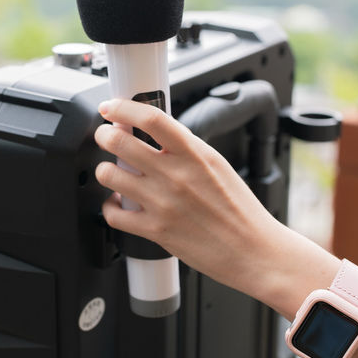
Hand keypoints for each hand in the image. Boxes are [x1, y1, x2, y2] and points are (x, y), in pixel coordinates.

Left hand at [93, 99, 281, 298]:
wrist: (253, 250)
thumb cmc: (240, 210)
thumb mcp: (217, 165)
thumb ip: (186, 148)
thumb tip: (157, 131)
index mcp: (194, 154)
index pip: (151, 118)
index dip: (122, 107)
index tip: (111, 107)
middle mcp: (175, 175)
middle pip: (119, 141)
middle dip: (104, 135)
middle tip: (105, 136)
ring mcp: (162, 203)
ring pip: (109, 175)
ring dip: (105, 170)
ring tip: (112, 171)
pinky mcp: (155, 231)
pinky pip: (113, 214)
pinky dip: (110, 206)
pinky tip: (118, 202)